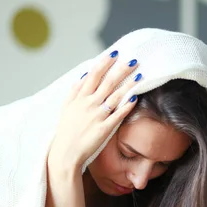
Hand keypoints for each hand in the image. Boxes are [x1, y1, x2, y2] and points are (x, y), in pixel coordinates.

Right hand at [48, 51, 141, 171]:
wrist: (65, 153)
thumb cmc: (66, 131)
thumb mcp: (66, 108)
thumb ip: (75, 91)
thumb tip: (83, 76)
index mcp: (80, 97)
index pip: (94, 75)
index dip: (105, 62)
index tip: (115, 53)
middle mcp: (89, 104)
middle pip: (108, 82)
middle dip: (121, 70)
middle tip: (134, 60)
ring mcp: (97, 116)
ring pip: (115, 96)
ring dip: (128, 85)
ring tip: (140, 75)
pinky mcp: (104, 128)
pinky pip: (118, 115)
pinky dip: (126, 106)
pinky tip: (135, 97)